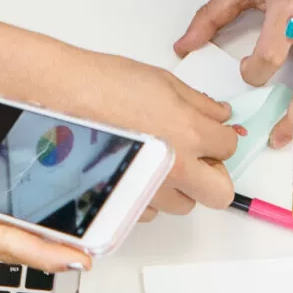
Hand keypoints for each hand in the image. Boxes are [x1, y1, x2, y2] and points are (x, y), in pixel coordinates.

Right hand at [53, 55, 236, 216]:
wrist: (62, 98)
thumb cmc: (103, 85)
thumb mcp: (163, 82)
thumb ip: (199, 104)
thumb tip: (218, 115)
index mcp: (191, 134)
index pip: (230, 148)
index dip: (220, 139)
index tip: (210, 135)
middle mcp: (176, 169)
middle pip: (220, 193)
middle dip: (213, 176)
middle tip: (198, 160)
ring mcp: (151, 191)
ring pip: (184, 205)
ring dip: (180, 187)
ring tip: (159, 162)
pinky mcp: (127, 203)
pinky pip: (151, 210)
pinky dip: (150, 195)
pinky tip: (138, 172)